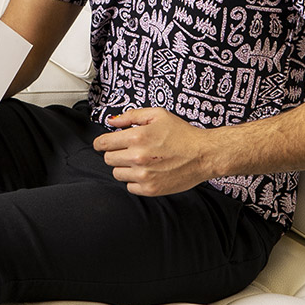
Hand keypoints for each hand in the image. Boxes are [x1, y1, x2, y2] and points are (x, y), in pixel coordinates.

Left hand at [93, 108, 213, 195]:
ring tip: (140, 161)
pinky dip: (135, 180)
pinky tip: (147, 172)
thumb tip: (111, 121)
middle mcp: (137, 157)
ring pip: (117, 173)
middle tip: (129, 150)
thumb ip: (131, 116)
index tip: (102, 144)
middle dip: (116, 153)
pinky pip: (129, 187)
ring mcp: (143, 175)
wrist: (203, 154)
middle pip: (108, 159)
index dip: (101, 143)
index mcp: (137, 137)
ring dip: (125, 167)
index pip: (104, 143)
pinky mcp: (150, 189)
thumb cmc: (182, 134)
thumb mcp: (158, 115)